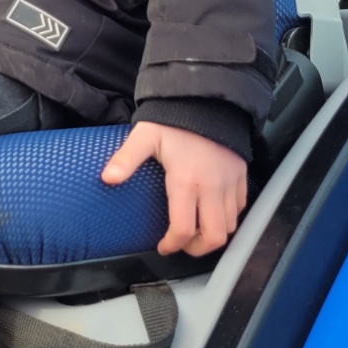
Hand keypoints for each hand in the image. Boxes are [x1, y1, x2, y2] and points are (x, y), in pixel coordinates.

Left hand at [100, 121, 247, 256]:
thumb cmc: (174, 119)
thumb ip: (127, 158)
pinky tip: (213, 211)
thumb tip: (107, 179)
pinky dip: (229, 216)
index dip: (173, 244)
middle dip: (197, 248)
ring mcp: (230, 182)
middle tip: (182, 244)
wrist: (208, 99)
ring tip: (196, 230)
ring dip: (213, 233)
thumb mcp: (145, 136)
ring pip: (230, 225)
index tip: (163, 246)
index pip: (184, 229)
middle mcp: (212, 186)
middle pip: (214, 236)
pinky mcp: (241, 174)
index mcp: (186, 181)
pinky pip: (240, 206)